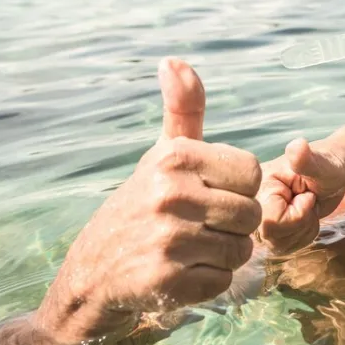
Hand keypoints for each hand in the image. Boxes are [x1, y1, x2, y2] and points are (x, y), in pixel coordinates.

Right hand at [33, 58, 261, 344]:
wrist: (91, 273)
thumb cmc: (142, 206)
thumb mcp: (163, 154)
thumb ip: (183, 110)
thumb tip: (174, 61)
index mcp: (175, 158)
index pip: (252, 173)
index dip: (237, 189)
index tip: (206, 195)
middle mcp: (170, 193)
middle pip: (251, 215)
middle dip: (232, 227)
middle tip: (196, 228)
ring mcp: (168, 238)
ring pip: (241, 250)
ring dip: (221, 257)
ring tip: (187, 250)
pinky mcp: (167, 279)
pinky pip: (223, 281)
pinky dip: (207, 283)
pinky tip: (178, 273)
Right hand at [256, 137, 344, 254]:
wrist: (334, 173)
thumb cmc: (330, 166)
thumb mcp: (323, 164)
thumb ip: (307, 160)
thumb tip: (296, 146)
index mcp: (258, 186)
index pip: (270, 222)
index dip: (297, 214)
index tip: (306, 194)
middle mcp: (254, 203)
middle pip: (273, 237)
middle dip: (301, 223)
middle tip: (308, 200)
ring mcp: (260, 218)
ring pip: (279, 245)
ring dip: (304, 229)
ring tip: (307, 206)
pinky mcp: (269, 229)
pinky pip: (286, 248)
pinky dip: (304, 235)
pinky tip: (306, 215)